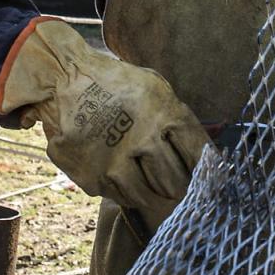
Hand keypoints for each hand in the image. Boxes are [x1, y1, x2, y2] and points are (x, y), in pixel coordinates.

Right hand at [0, 19, 208, 215]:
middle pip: (174, 181)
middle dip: (178, 184)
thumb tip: (205, 154)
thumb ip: (177, 118)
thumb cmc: (118, 83)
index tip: (209, 180)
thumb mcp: (155, 88)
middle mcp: (143, 139)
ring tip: (149, 180)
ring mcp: (116, 160)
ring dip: (152, 191)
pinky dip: (126, 190)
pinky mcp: (94, 176)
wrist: (65, 78)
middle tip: (176, 184)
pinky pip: (121, 196)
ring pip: (147, 195)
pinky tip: (124, 174)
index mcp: (165, 114)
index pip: (198, 154)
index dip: (206, 171)